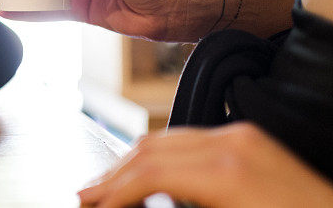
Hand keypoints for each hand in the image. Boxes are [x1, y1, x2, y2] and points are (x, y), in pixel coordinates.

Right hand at [78, 123, 332, 207]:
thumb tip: (129, 205)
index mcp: (227, 170)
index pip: (147, 170)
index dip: (111, 191)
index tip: (90, 207)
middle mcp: (233, 142)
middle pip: (151, 147)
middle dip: (113, 173)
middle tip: (86, 196)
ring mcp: (244, 136)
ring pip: (167, 137)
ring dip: (133, 162)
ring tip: (109, 187)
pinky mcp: (251, 139)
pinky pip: (191, 139)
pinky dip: (161, 156)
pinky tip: (149, 176)